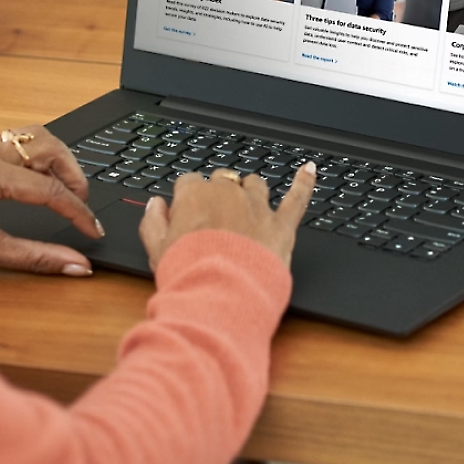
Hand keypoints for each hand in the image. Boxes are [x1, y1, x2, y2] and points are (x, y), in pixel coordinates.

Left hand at [0, 126, 102, 276]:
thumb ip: (38, 257)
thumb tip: (76, 265)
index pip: (47, 189)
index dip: (77, 211)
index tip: (91, 229)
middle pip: (47, 145)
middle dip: (72, 173)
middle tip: (80, 202)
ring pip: (34, 136)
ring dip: (56, 159)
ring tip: (65, 190)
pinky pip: (17, 141)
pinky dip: (38, 157)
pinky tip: (42, 180)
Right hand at [138, 163, 315, 270]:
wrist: (222, 292)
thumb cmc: (189, 273)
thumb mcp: (156, 250)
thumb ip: (153, 223)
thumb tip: (155, 206)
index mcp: (195, 196)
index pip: (189, 183)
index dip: (188, 200)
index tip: (188, 215)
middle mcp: (227, 194)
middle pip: (222, 181)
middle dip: (218, 195)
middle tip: (214, 221)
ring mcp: (257, 207)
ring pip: (254, 184)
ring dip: (249, 191)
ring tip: (246, 206)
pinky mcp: (281, 224)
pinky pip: (297, 198)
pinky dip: (303, 182)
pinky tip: (309, 170)